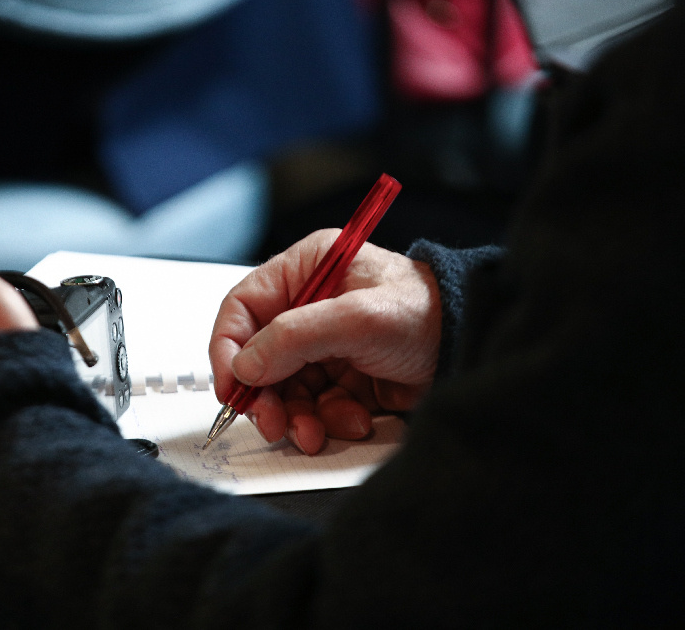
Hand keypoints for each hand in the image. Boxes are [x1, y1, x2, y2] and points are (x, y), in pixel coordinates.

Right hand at [209, 233, 440, 454]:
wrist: (474, 345)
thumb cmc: (428, 313)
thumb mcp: (359, 319)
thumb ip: (296, 338)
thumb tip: (246, 366)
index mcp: (305, 271)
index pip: (242, 309)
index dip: (228, 349)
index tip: (231, 386)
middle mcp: (308, 306)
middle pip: (258, 357)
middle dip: (265, 395)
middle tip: (273, 421)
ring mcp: (324, 344)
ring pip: (283, 388)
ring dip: (296, 415)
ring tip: (314, 431)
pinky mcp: (341, 376)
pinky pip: (313, 405)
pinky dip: (327, 420)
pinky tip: (353, 419)